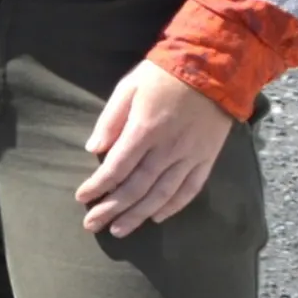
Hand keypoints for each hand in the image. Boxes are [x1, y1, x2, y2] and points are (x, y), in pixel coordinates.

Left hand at [77, 58, 233, 236]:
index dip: (98, 185)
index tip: (82, 197)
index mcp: (145, 130)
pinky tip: (156, 217)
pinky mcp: (208, 158)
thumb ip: (110, 120)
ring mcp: (191, 155)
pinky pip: (190, 188)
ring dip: (138, 214)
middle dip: (112, 208)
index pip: (117, 167)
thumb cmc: (164, 74)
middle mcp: (168, 148)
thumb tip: (93, 149)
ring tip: (119, 230)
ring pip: (162, 194)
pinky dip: (173, 206)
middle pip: (137, 187)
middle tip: (92, 224)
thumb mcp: (128, 87)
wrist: (215, 66)